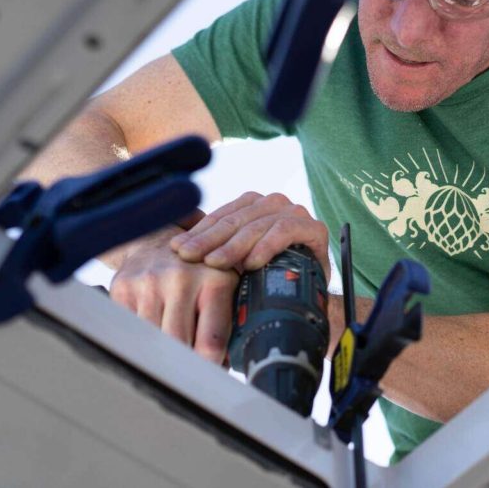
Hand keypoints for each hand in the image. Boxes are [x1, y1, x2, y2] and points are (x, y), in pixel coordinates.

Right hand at [109, 230, 237, 363]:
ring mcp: (149, 283)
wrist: (159, 238)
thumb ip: (227, 321)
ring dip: (161, 352)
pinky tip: (149, 335)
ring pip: (152, 340)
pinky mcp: (123, 288)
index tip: (209, 376)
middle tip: (188, 373)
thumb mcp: (223, 284)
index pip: (211, 342)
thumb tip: (222, 366)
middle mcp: (180, 280)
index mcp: (214, 281)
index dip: (210, 367)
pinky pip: (130, 330)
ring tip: (169, 354)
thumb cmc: (198, 269)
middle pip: (178, 344)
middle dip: (184, 364)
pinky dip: (140, 339)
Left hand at [170, 192, 328, 276]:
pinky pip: (284, 233)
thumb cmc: (269, 271)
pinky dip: (266, 248)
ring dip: (233, 246)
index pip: (220, 216)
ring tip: (215, 263)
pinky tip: (252, 263)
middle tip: (188, 256)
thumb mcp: (238, 259)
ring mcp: (293, 213)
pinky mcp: (313, 227)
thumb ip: (216, 250)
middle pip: (235, 220)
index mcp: (252, 205)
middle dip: (209, 240)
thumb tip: (176, 250)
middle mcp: (272, 203)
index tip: (176, 248)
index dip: (197, 233)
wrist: (311, 284)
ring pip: (256, 226)